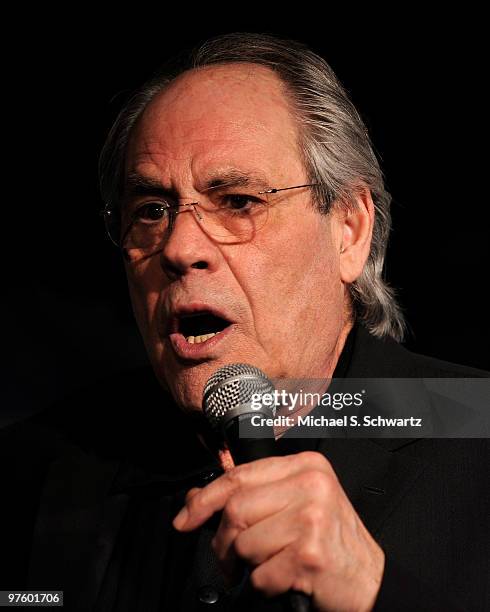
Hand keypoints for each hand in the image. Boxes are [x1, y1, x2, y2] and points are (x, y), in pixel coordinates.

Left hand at [173, 451, 384, 610]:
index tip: (186, 517)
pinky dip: (264, 586)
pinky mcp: (310, 555)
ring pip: (244, 544)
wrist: (371, 581)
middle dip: (223, 542)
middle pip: (236, 509)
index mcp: (306, 466)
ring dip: (247, 566)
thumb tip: (196, 499)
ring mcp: (312, 518)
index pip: (239, 475)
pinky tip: (285, 580)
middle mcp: (311, 485)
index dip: (205, 498)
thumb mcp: (296, 504)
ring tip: (268, 567)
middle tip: (230, 560)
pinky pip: (260, 575)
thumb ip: (252, 496)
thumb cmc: (331, 542)